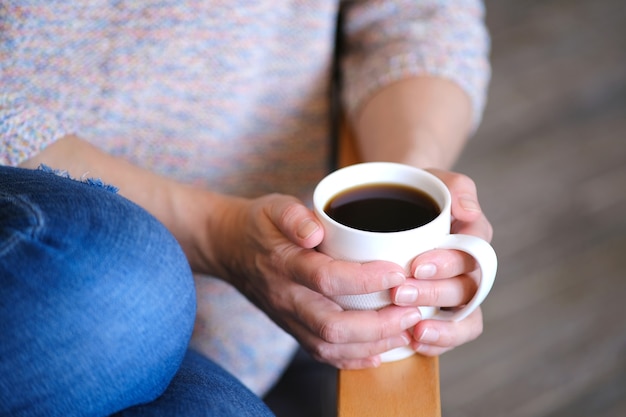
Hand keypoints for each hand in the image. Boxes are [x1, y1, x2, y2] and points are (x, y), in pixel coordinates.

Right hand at [198, 192, 422, 368]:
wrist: (229, 249)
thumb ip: (293, 216)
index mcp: (284, 264)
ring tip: (406, 331)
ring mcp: (288, 318)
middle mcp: (286, 297)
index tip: (397, 272)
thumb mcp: (274, 207)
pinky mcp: (292, 329)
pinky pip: (321, 353)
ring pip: (329, 345)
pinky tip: (380, 352)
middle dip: (378, 324)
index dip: (365, 279)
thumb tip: (315, 228)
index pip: (326, 278)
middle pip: (331, 325)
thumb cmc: (261, 225)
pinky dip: (353, 359)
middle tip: (412, 310)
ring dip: (372, 344)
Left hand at [389, 169, 492, 355]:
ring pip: (463, 314)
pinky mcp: (445, 311)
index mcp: (473, 237)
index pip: (472, 253)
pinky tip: (417, 342)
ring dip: (441, 325)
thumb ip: (455, 188)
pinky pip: (454, 333)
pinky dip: (440, 341)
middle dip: (433, 293)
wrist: (398, 206)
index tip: (416, 265)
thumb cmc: (419, 194)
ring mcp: (459, 292)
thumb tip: (468, 212)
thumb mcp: (434, 182)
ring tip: (413, 327)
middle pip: (465, 287)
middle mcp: (471, 267)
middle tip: (400, 292)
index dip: (447, 263)